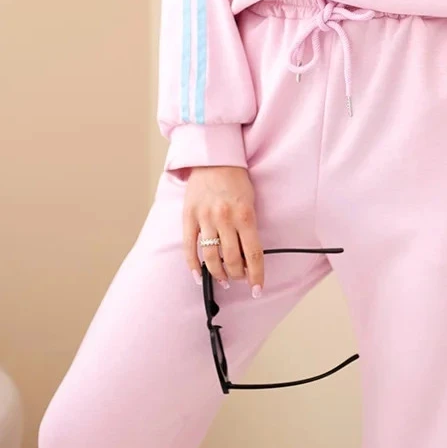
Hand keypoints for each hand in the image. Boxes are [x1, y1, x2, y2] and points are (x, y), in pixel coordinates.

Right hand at [183, 165, 263, 295]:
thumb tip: (248, 256)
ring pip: (210, 257)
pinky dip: (193, 265)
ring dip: (218, 273)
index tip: (258, 289)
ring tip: (224, 279)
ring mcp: (204, 218)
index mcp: (244, 214)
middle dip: (238, 275)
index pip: (253, 254)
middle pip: (231, 259)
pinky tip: (199, 276)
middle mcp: (224, 218)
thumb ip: (249, 227)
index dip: (256, 275)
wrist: (214, 158)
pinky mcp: (189, 216)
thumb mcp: (251, 201)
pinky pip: (189, 247)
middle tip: (240, 279)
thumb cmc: (236, 180)